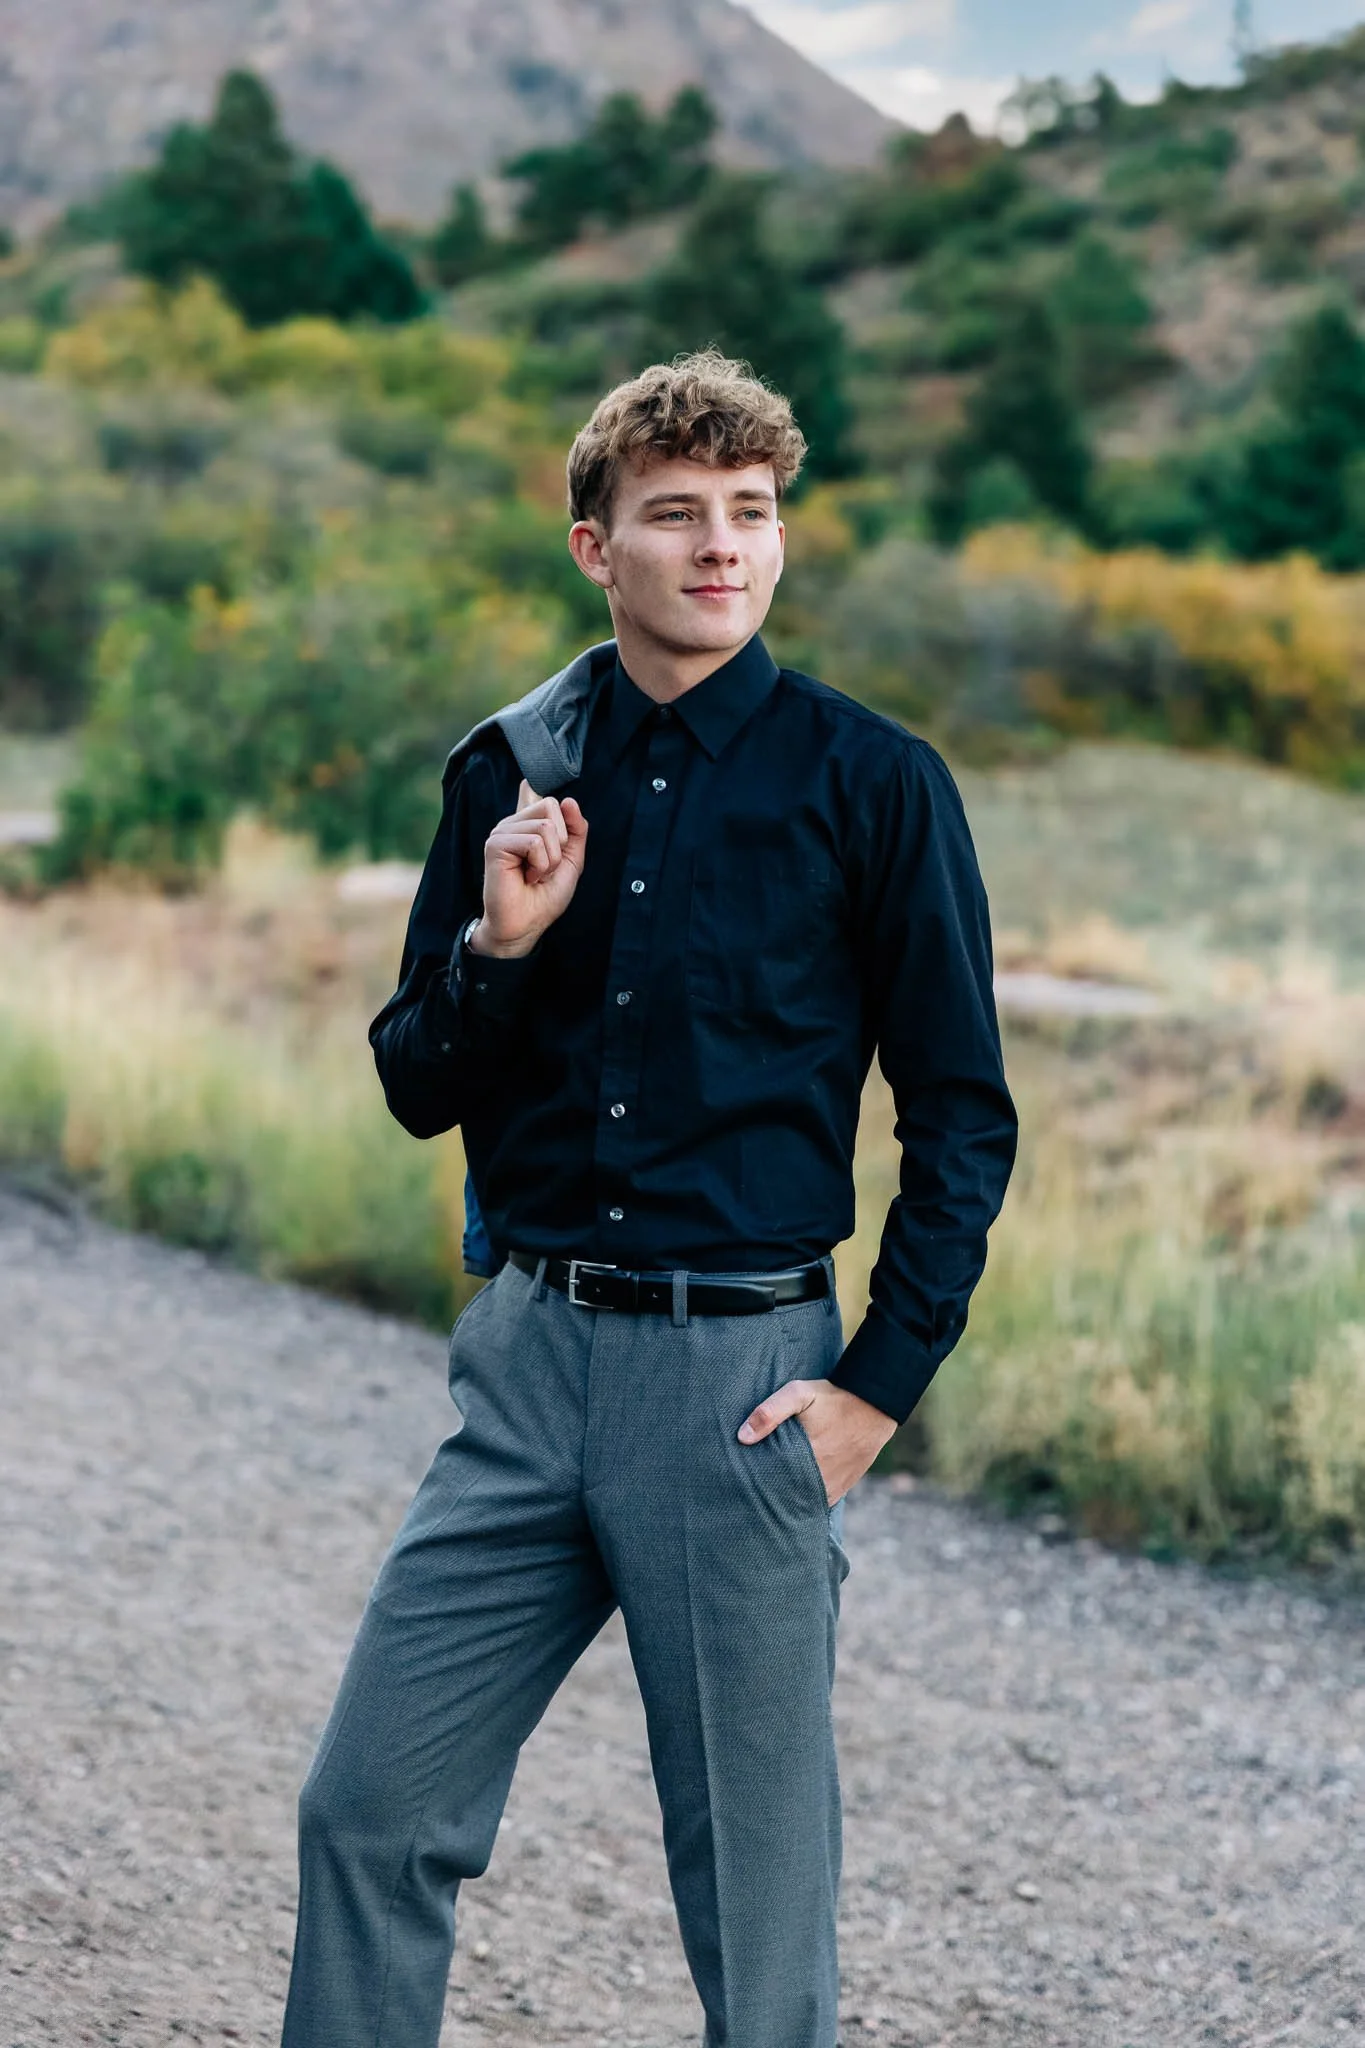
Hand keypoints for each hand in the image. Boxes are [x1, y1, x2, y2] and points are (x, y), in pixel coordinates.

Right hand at [472, 778, 587, 959]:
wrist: (526, 924)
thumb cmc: (544, 896)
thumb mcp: (570, 861)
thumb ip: (576, 831)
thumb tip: (569, 800)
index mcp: (528, 826)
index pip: (536, 795)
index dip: (550, 800)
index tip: (546, 805)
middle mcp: (513, 824)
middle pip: (551, 806)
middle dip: (560, 843)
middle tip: (545, 867)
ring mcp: (502, 832)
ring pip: (545, 826)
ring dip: (550, 859)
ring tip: (535, 875)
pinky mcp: (496, 844)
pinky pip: (534, 841)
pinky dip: (539, 864)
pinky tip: (526, 877)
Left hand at [737, 1378, 897, 1506]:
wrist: (875, 1405)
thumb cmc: (833, 1398)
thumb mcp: (799, 1394)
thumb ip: (770, 1412)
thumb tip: (743, 1437)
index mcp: (803, 1458)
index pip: (771, 1483)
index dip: (757, 1485)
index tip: (744, 1484)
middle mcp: (819, 1478)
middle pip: (786, 1496)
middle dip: (770, 1496)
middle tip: (753, 1493)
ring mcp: (833, 1485)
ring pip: (803, 1502)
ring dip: (789, 1500)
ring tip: (772, 1497)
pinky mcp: (844, 1486)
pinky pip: (821, 1501)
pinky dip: (808, 1500)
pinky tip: (795, 1495)